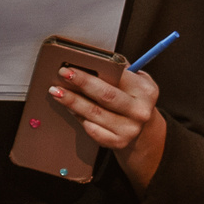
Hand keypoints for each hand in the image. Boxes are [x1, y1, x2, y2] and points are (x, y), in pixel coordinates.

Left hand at [48, 63, 168, 191]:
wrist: (142, 129)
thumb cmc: (132, 99)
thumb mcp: (135, 81)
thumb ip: (119, 71)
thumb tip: (89, 61)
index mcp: (146, 91)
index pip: (117, 77)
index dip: (93, 72)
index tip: (72, 67)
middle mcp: (140, 111)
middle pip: (105, 95)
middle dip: (81, 84)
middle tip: (62, 76)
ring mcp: (130, 129)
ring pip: (94, 113)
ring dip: (73, 102)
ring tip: (58, 92)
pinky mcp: (119, 142)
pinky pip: (93, 130)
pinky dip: (80, 119)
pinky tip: (71, 110)